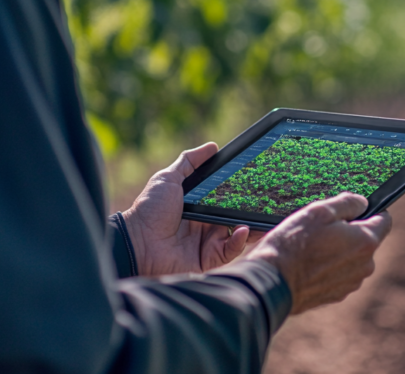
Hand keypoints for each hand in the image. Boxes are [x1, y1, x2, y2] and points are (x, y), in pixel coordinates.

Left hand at [122, 143, 263, 275]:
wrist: (137, 241)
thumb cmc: (150, 208)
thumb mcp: (168, 178)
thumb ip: (189, 161)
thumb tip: (212, 146)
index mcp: (200, 205)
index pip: (227, 197)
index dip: (242, 191)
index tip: (257, 181)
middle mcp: (207, 223)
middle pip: (237, 215)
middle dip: (253, 209)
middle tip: (268, 200)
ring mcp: (209, 241)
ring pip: (240, 233)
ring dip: (253, 225)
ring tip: (264, 216)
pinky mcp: (209, 258)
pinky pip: (231, 249)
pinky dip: (240, 240)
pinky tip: (243, 230)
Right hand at [245, 193, 391, 314]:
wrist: (271, 282)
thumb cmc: (294, 244)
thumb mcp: (320, 211)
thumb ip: (348, 203)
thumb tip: (362, 202)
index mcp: (366, 241)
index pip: (385, 220)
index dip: (372, 211)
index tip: (356, 209)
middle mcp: (365, 265)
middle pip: (367, 240)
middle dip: (351, 232)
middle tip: (323, 228)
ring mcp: (351, 283)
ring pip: (352, 258)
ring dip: (339, 251)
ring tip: (312, 247)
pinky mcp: (336, 295)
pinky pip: (339, 274)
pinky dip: (329, 268)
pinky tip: (309, 263)